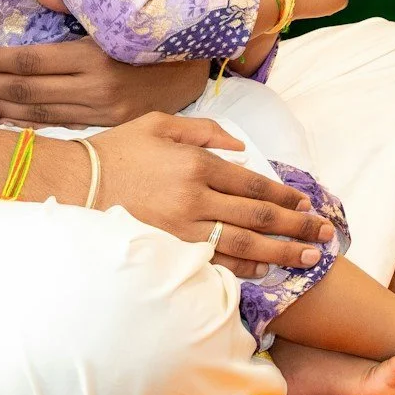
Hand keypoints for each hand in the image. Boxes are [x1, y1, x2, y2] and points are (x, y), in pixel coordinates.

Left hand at [0, 0, 208, 126]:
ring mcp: (100, 112)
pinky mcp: (106, 127)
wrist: (198, 68)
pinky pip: (56, 126)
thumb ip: (73, 1)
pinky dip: (24, 124)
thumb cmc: (154, 33)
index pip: (30, 63)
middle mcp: (95, 89)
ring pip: (36, 114)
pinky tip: (0, 119)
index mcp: (95, 56)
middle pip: (26, 91)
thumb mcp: (119, 10)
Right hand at [91, 111, 336, 276]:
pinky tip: (263, 270)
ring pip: (242, 244)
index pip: (254, 184)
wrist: (69, 184)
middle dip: (297, 226)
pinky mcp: (165, 252)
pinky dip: (241, 268)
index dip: (286, 196)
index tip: (307, 204)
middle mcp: (194, 198)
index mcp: (196, 164)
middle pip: (258, 216)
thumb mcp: (161, 124)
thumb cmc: (116, 150)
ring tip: (308, 258)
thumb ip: (206, 132)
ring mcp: (180, 230)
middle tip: (325, 236)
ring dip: (280, 252)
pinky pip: (211, 264)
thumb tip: (241, 149)